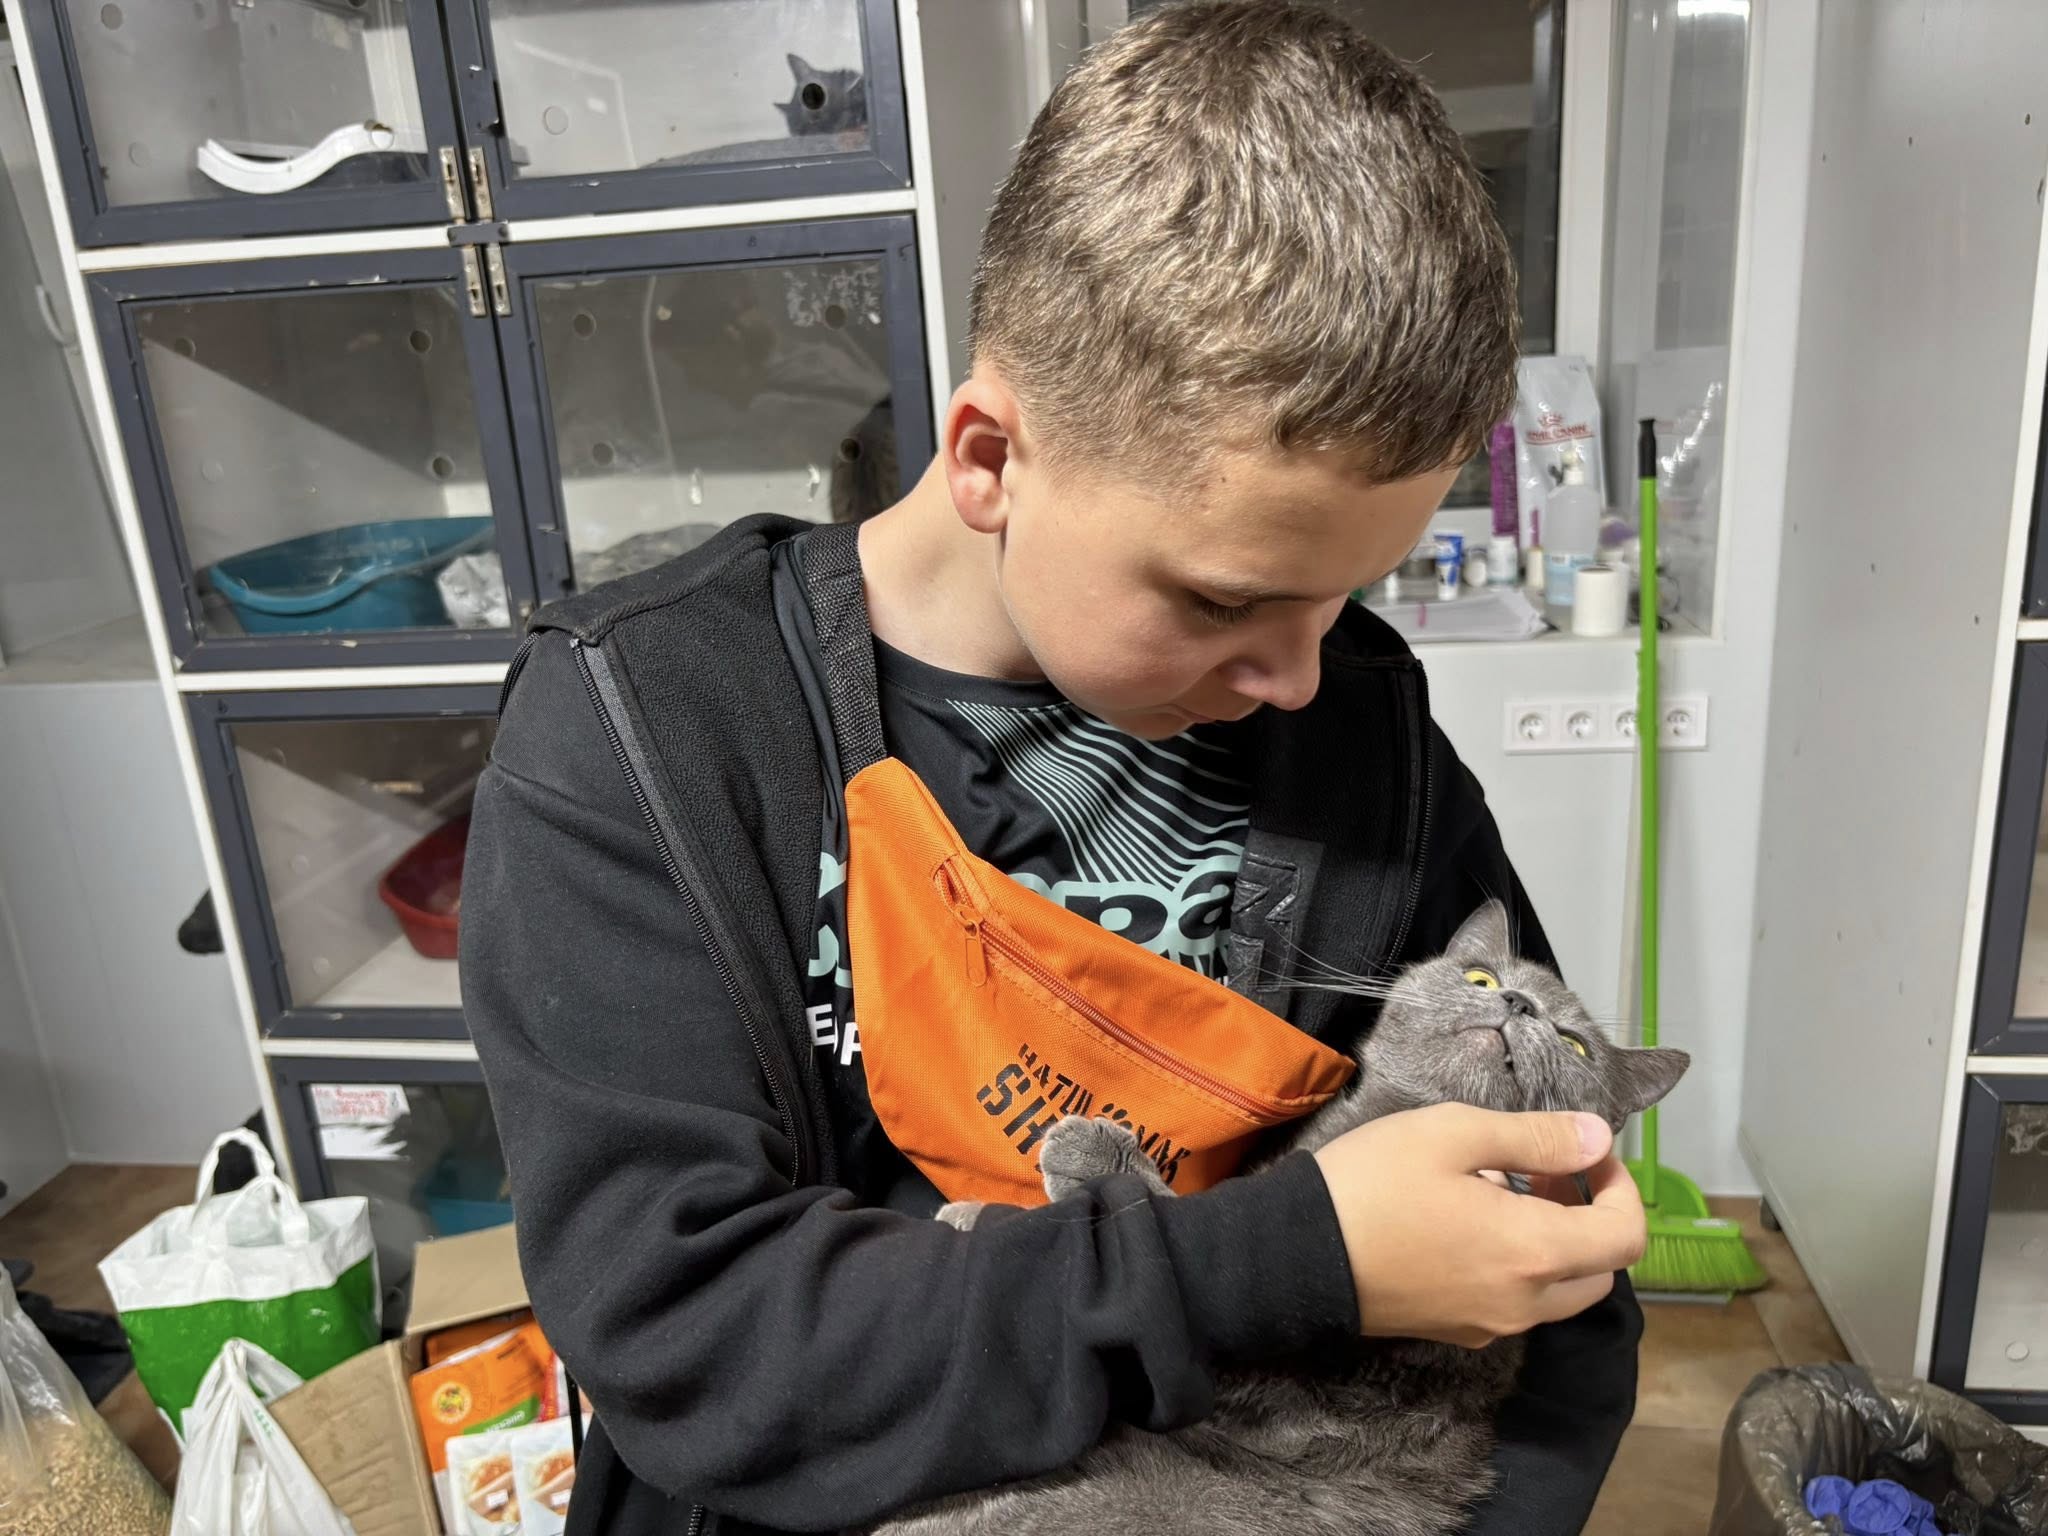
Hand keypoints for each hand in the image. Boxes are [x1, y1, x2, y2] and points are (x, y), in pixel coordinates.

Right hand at [1312, 1104, 1644, 1347]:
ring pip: (1559, 1290)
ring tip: (1504, 1186)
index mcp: (1533, 1252)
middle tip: (1548, 1167)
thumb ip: (1536, 1136)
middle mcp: (1523, 1303)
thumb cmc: (1373, 1185)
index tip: (1589, 1151)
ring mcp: (1489, 1324)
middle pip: (1600, 1271)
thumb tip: (1598, 1137)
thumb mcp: (1452, 1134)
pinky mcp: (1457, 1330)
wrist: (1294, 1255)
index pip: (1625, 1237)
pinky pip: (1516, 1301)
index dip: (1622, 1186)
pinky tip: (1470, 1219)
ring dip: (1556, 1239)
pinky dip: (1519, 1262)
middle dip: (1592, 1216)